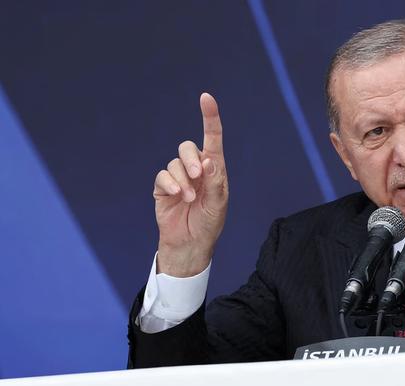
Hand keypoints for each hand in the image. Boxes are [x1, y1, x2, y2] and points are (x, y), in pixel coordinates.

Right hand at [153, 93, 228, 276]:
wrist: (190, 244)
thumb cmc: (209, 223)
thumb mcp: (218, 203)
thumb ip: (214, 181)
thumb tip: (208, 159)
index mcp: (214, 169)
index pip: (213, 139)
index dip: (210, 118)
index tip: (206, 98)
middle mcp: (195, 169)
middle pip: (187, 147)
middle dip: (191, 159)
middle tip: (198, 176)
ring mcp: (178, 177)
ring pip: (174, 162)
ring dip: (182, 178)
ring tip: (189, 198)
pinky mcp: (162, 188)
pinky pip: (162, 175)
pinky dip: (169, 183)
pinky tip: (176, 196)